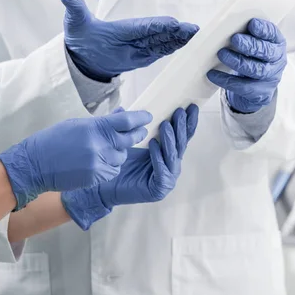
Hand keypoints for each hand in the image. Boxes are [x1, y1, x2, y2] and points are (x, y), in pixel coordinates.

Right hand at [0, 110, 152, 210]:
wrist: (34, 165)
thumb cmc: (53, 141)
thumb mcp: (77, 125)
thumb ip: (102, 122)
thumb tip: (122, 114)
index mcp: (94, 127)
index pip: (126, 121)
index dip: (140, 118)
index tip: (148, 117)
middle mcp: (99, 144)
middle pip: (130, 138)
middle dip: (137, 134)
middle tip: (140, 131)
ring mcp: (98, 162)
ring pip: (122, 156)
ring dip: (119, 152)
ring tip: (107, 149)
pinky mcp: (96, 176)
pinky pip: (113, 170)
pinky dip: (111, 166)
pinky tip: (100, 162)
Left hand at [61, 0, 198, 81]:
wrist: (83, 54)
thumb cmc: (80, 36)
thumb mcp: (75, 22)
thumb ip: (75, 9)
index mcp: (124, 27)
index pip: (144, 26)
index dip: (159, 26)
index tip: (174, 24)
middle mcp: (136, 35)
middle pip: (160, 33)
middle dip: (178, 31)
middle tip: (195, 30)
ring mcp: (142, 45)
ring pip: (165, 42)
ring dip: (181, 40)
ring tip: (198, 37)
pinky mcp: (144, 55)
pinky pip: (162, 51)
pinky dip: (174, 48)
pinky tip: (188, 46)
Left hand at [61, 105, 198, 230]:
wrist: (104, 188)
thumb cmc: (118, 164)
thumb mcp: (126, 141)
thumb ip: (128, 127)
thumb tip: (123, 108)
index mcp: (168, 153)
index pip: (181, 136)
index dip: (187, 122)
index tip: (191, 106)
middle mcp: (171, 164)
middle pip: (181, 144)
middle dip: (181, 127)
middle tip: (179, 112)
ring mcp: (167, 177)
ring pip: (173, 156)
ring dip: (170, 139)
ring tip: (165, 125)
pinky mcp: (159, 189)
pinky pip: (162, 171)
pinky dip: (158, 157)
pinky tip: (153, 145)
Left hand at [207, 18, 286, 113]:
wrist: (254, 86)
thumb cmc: (251, 58)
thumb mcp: (250, 43)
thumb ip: (238, 31)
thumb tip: (204, 26)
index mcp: (276, 43)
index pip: (272, 34)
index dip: (263, 29)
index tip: (251, 24)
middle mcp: (277, 60)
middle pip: (266, 52)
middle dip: (250, 45)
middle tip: (234, 39)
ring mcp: (270, 78)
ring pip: (256, 70)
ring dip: (238, 61)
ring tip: (222, 54)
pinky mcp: (260, 93)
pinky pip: (243, 87)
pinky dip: (227, 80)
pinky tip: (214, 74)